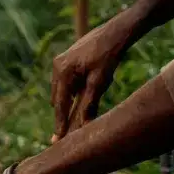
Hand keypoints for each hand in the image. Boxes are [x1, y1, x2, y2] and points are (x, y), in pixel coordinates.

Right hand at [50, 20, 129, 141]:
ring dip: (70, 103)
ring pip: (63, 91)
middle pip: (59, 99)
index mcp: (62, 71)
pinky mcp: (68, 60)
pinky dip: (74, 92)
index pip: (60, 104)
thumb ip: (88, 105)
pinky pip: (68, 82)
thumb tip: (83, 126)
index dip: (60, 123)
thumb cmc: (108, 56)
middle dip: (64, 115)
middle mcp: (58, 66)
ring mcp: (62, 62)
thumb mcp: (99, 82)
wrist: (116, 32)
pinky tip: (84, 96)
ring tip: (76, 119)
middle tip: (67, 134)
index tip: (57, 141)